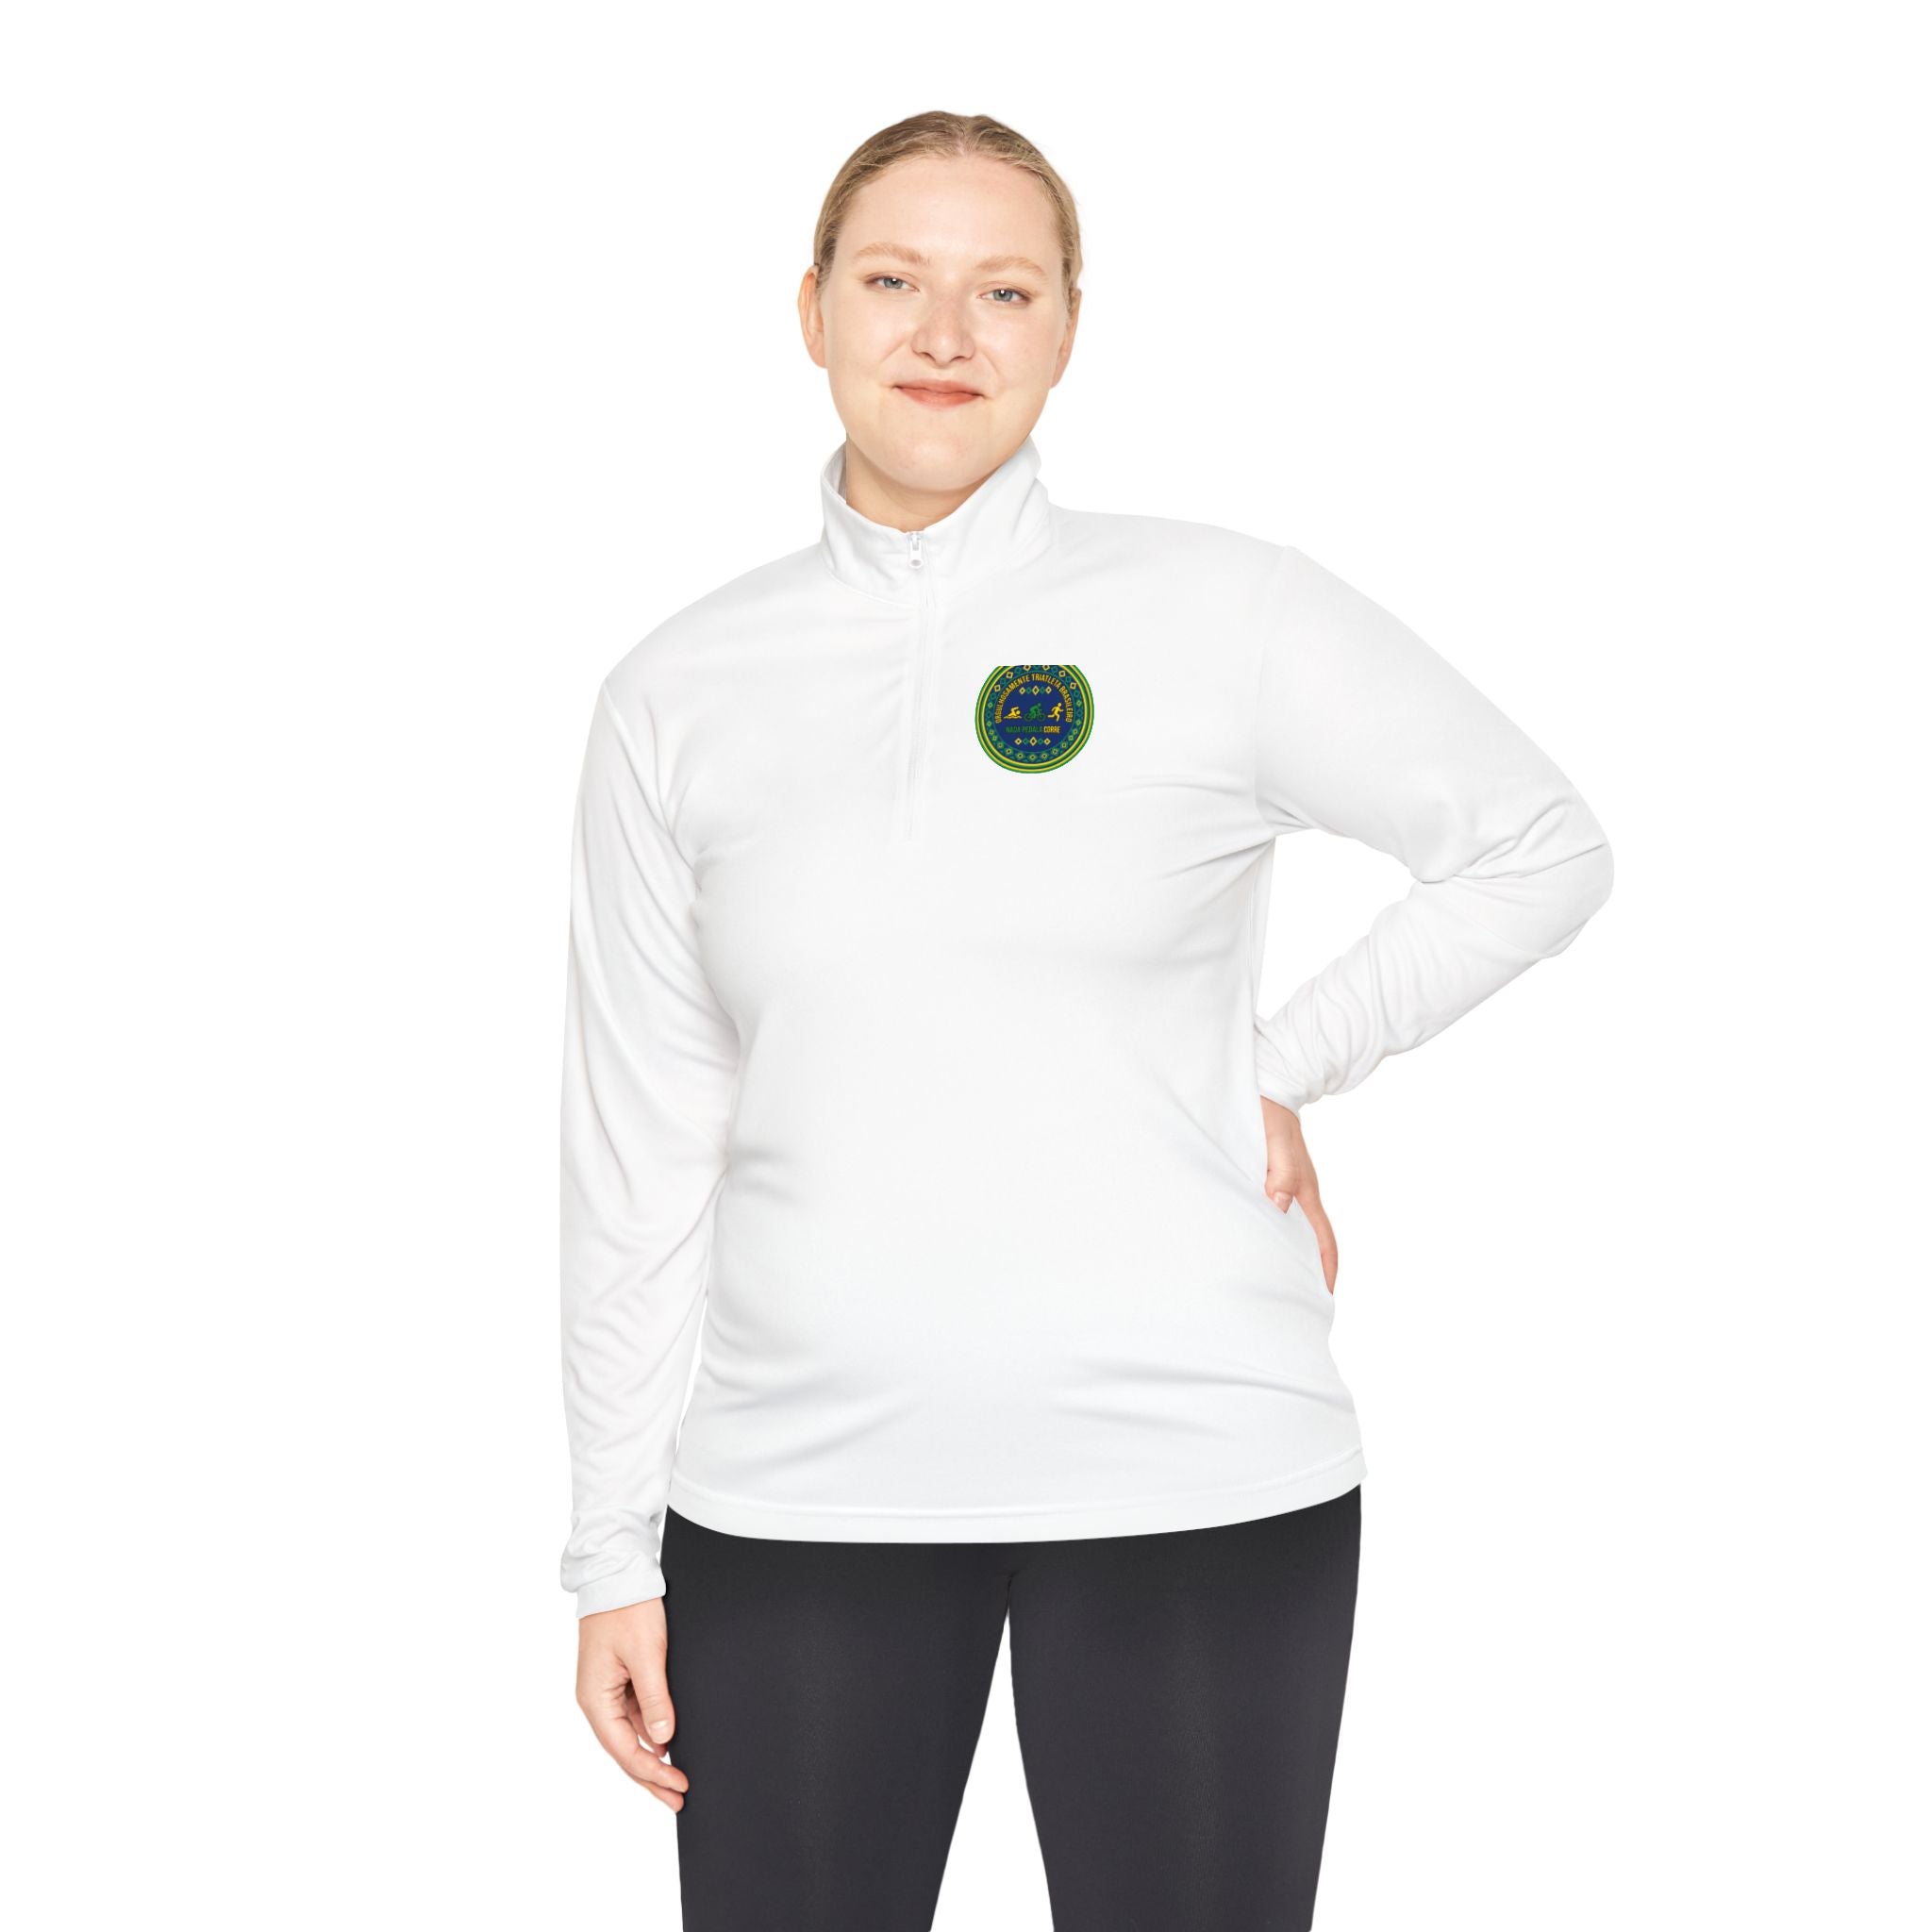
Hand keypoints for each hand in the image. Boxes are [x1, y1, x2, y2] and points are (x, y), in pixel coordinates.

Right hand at [575, 1596, 689, 1809]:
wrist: (618, 1575)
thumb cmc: (628, 1610)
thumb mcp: (647, 1654)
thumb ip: (656, 1698)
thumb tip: (664, 1738)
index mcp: (596, 1699)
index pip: (625, 1750)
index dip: (652, 1772)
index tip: (679, 1786)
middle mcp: (597, 1700)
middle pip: (625, 1750)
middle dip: (652, 1777)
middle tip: (679, 1799)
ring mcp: (608, 1691)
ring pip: (632, 1736)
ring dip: (654, 1756)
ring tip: (678, 1781)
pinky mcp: (620, 1680)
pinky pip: (636, 1716)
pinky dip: (653, 1733)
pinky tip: (670, 1744)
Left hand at [1260, 1097, 1337, 1294]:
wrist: (1269, 1088)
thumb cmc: (1268, 1115)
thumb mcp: (1272, 1143)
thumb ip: (1280, 1173)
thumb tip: (1280, 1207)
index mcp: (1304, 1190)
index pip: (1322, 1238)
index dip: (1326, 1267)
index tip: (1325, 1295)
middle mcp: (1301, 1192)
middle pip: (1313, 1240)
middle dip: (1312, 1269)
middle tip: (1301, 1298)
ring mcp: (1290, 1185)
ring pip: (1296, 1228)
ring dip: (1294, 1252)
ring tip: (1283, 1279)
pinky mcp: (1276, 1178)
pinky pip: (1282, 1212)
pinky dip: (1279, 1232)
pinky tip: (1264, 1239)